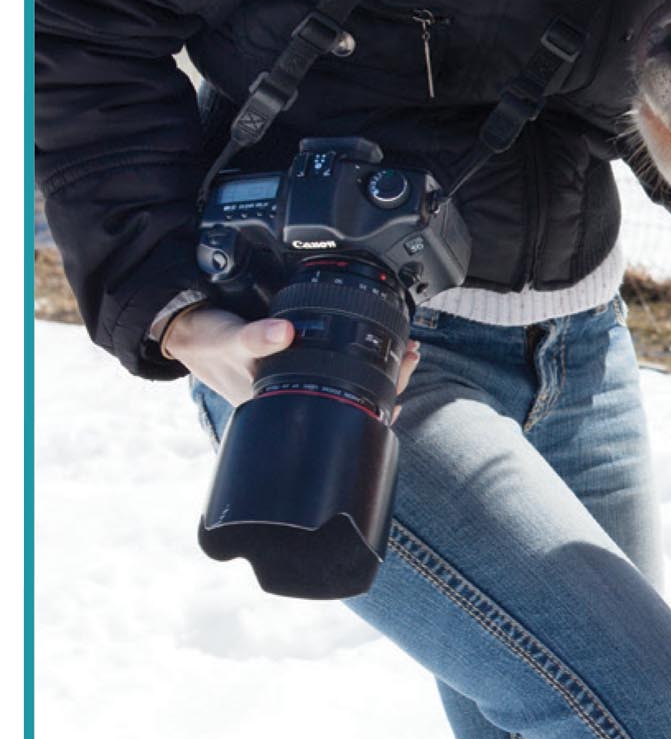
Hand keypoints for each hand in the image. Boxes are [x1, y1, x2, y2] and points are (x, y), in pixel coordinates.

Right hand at [162, 305, 421, 408]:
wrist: (189, 333)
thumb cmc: (209, 343)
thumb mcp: (230, 338)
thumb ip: (254, 337)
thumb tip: (283, 333)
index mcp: (285, 401)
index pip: (341, 406)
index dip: (376, 396)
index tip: (402, 371)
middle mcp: (296, 396)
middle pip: (354, 396)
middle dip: (389, 378)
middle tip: (412, 353)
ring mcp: (299, 382)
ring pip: (350, 383)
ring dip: (380, 368)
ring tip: (407, 348)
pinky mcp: (298, 363)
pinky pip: (338, 367)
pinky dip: (361, 357)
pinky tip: (380, 346)